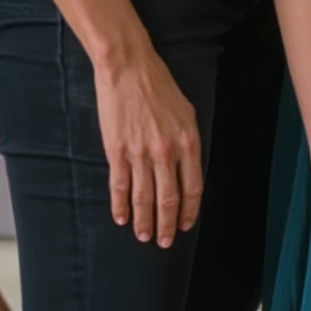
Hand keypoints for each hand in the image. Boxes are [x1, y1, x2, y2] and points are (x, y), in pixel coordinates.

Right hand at [95, 48, 203, 247]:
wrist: (129, 69)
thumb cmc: (160, 88)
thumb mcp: (186, 113)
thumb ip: (188, 143)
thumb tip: (188, 169)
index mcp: (188, 143)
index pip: (192, 188)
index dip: (189, 210)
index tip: (185, 225)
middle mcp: (166, 152)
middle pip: (169, 198)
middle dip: (167, 224)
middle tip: (165, 242)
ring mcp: (141, 153)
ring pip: (144, 197)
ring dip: (145, 221)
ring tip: (144, 236)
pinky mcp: (117, 151)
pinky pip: (119, 185)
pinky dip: (120, 205)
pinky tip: (122, 218)